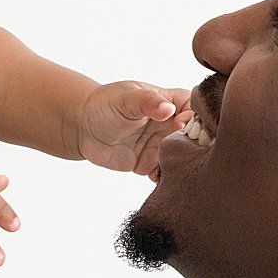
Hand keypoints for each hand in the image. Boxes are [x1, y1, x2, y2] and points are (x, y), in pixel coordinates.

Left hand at [74, 80, 191, 175]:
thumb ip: (148, 102)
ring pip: (183, 157)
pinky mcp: (151, 164)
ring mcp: (162, 145)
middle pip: (195, 135)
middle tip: (179, 149)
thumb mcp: (125, 99)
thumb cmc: (104, 105)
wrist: (82, 128)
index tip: (182, 125)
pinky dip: (166, 178)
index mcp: (170, 101)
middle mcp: (170, 124)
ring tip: (172, 166)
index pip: (195, 107)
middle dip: (193, 144)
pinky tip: (158, 177)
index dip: (195, 117)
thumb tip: (168, 109)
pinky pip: (166, 174)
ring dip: (183, 163)